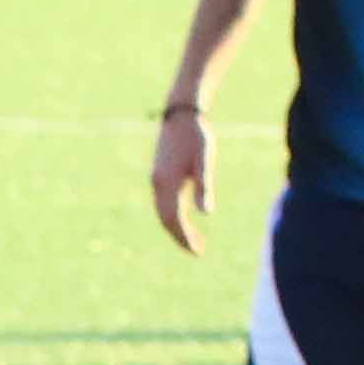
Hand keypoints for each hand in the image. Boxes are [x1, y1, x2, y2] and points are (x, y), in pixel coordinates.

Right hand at [150, 100, 212, 250]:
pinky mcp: (160, 174)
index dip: (185, 237)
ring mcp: (156, 179)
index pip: (174, 219)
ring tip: (192, 239)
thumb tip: (206, 212)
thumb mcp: (205, 160)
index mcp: (167, 183)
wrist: (181, 113)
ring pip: (162, 211)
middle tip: (196, 251)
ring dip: (176, 227)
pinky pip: (163, 202)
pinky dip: (172, 215)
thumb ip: (204, 186)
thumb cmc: (197, 135)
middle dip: (180, 237)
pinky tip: (184, 216)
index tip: (197, 251)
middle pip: (165, 219)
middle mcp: (158, 184)